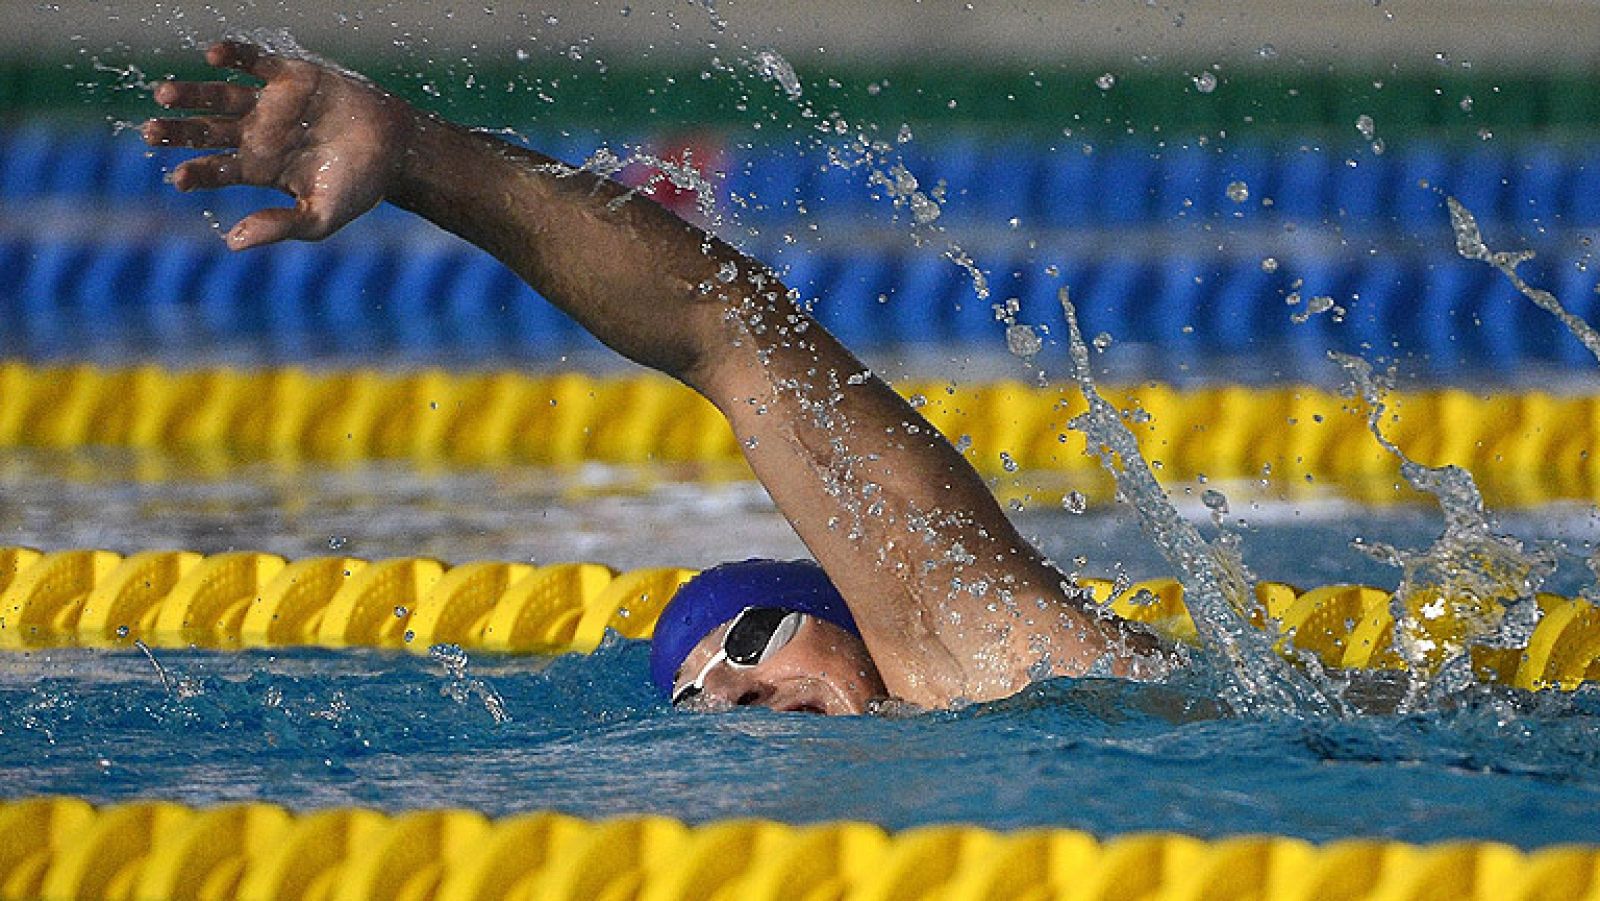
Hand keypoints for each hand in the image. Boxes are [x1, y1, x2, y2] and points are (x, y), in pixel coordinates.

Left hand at [143, 40, 415, 249]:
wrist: (397, 149)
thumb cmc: (359, 187)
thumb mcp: (320, 217)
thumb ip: (279, 227)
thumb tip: (232, 243)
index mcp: (261, 169)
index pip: (217, 169)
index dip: (196, 172)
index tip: (177, 177)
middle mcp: (258, 134)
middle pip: (207, 131)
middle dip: (178, 131)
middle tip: (150, 131)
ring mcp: (272, 104)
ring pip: (220, 96)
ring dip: (193, 94)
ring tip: (164, 94)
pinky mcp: (290, 76)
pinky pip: (254, 62)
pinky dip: (234, 57)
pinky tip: (213, 57)